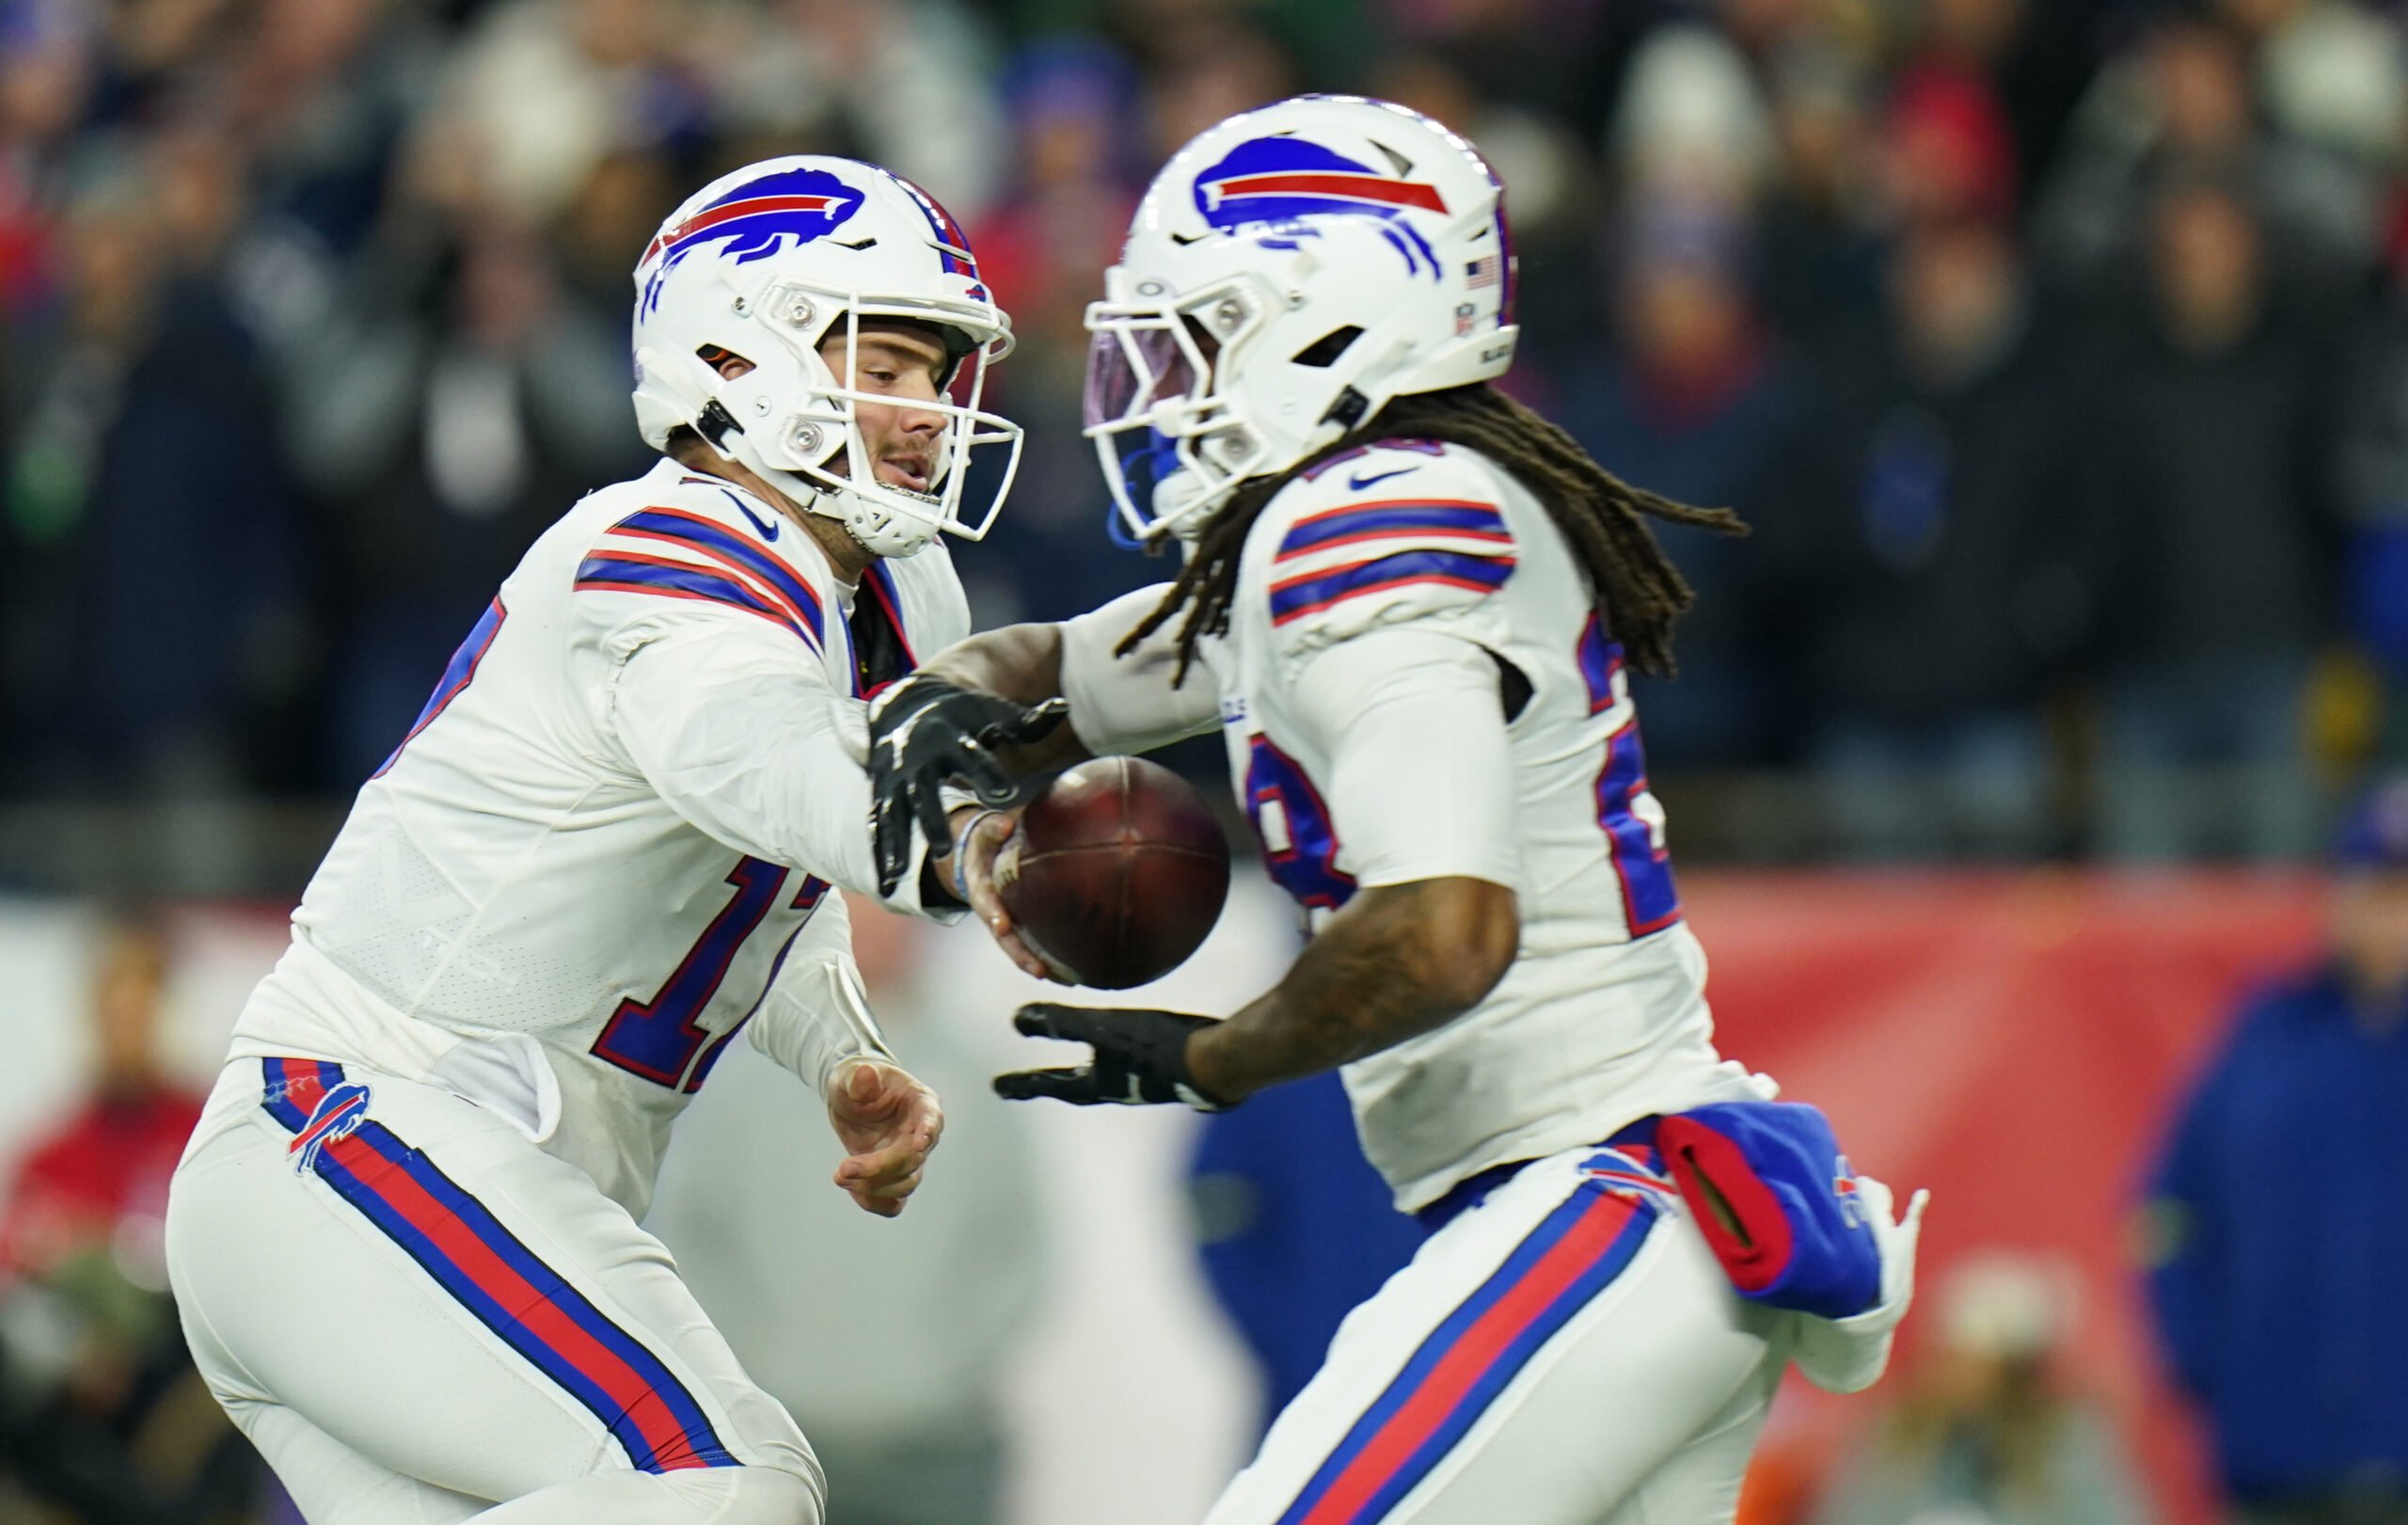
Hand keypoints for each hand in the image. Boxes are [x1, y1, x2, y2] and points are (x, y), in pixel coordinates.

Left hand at [826, 1059, 943, 1217]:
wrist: (851, 1101)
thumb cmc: (858, 1083)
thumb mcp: (852, 1075)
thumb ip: (859, 1078)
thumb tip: (865, 1076)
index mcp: (921, 1104)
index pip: (932, 1118)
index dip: (928, 1131)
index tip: (919, 1143)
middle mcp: (921, 1135)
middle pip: (912, 1160)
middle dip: (878, 1168)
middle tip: (843, 1169)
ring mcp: (909, 1159)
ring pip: (904, 1185)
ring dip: (872, 1188)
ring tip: (840, 1176)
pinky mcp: (893, 1178)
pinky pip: (894, 1203)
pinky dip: (875, 1203)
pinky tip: (851, 1189)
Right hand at [868, 675, 1066, 895]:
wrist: (907, 703)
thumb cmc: (962, 713)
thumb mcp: (991, 711)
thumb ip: (1026, 722)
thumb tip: (1063, 707)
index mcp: (950, 737)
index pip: (970, 757)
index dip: (987, 773)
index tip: (1007, 793)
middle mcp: (918, 759)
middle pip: (924, 792)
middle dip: (931, 819)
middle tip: (946, 852)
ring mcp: (896, 778)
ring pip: (895, 813)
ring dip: (897, 844)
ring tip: (900, 875)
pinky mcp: (883, 792)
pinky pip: (879, 824)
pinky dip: (882, 853)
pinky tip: (885, 885)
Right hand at [953, 809, 1068, 983]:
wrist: (978, 857)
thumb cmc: (986, 844)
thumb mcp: (985, 833)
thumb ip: (993, 828)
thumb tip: (1006, 823)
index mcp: (982, 889)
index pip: (986, 903)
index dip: (993, 915)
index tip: (1001, 925)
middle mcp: (994, 912)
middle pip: (1005, 939)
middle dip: (1020, 955)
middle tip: (1039, 970)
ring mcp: (1007, 923)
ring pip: (1020, 949)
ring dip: (1037, 965)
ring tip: (1062, 980)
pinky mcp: (1021, 927)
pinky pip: (1034, 946)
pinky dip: (1050, 961)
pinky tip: (1071, 975)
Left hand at [994, 1003, 1231, 1109]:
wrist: (1216, 1062)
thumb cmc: (1156, 1047)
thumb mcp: (1103, 1028)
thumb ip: (1061, 1023)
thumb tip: (1016, 1020)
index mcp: (1097, 1083)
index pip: (1049, 1084)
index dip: (1022, 1083)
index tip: (997, 1088)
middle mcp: (1117, 1090)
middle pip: (1075, 1087)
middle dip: (1051, 1083)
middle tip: (1029, 1084)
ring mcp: (1144, 1084)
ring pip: (1105, 1079)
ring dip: (1087, 1073)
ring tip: (1083, 1065)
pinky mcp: (1168, 1072)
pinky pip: (1133, 1067)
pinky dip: (1121, 1058)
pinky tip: (1135, 1048)